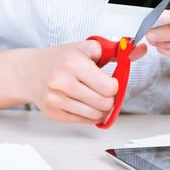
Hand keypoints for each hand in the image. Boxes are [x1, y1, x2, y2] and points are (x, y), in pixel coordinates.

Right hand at [18, 41, 145, 123]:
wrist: (29, 72)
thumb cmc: (60, 59)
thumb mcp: (86, 49)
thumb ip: (115, 51)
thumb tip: (140, 50)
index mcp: (73, 63)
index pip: (109, 87)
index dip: (115, 86)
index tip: (110, 81)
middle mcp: (62, 82)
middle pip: (104, 103)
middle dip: (110, 98)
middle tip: (105, 91)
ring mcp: (57, 101)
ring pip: (96, 115)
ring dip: (102, 108)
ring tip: (96, 97)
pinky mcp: (55, 114)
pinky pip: (85, 121)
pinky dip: (91, 115)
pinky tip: (86, 103)